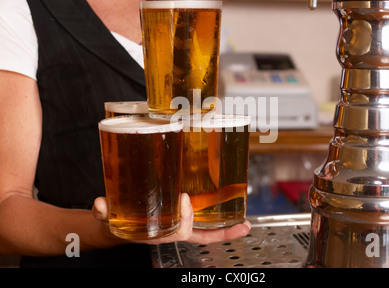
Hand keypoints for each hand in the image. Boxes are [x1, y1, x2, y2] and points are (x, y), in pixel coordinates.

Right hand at [92, 193, 250, 244]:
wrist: (119, 225)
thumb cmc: (119, 220)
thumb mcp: (109, 216)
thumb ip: (103, 211)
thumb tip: (98, 204)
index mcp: (159, 234)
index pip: (178, 231)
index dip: (184, 216)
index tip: (183, 198)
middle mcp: (173, 233)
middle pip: (197, 233)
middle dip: (211, 228)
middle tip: (218, 212)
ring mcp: (181, 228)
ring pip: (206, 233)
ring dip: (226, 231)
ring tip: (245, 226)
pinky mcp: (184, 221)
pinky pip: (206, 228)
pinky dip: (222, 228)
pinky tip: (240, 222)